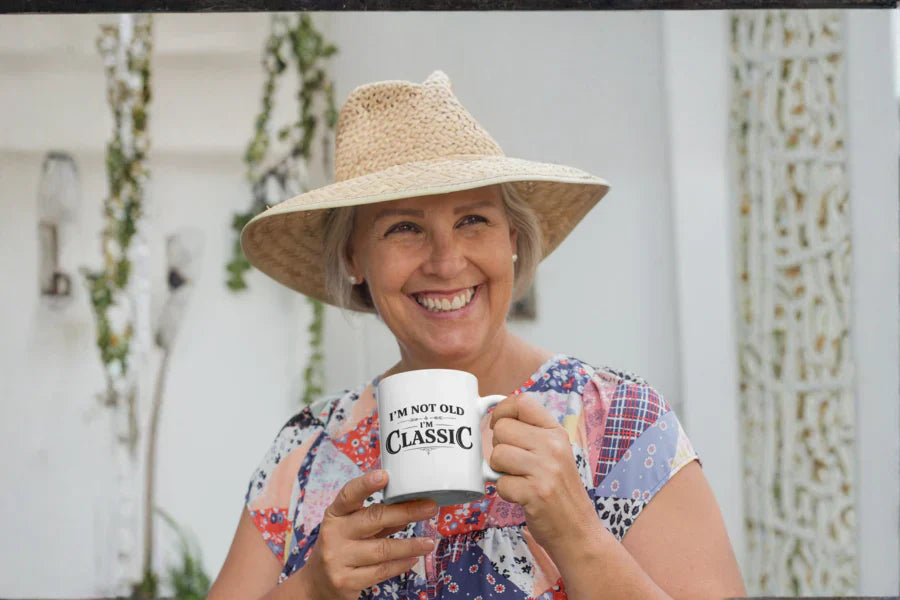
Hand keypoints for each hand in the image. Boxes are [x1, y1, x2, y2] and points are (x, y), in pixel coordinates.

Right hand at [301, 470, 438, 599]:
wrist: (318, 584)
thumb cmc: (342, 547)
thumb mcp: (352, 527)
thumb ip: (377, 517)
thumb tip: (411, 504)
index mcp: (335, 514)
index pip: (348, 495)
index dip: (365, 484)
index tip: (385, 475)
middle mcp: (333, 533)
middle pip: (373, 519)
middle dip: (406, 511)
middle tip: (430, 507)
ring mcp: (337, 558)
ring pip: (382, 549)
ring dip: (410, 545)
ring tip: (429, 542)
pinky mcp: (345, 581)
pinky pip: (380, 571)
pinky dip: (400, 565)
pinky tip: (413, 559)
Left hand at [489, 394, 598, 554]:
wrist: (578, 531)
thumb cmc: (559, 490)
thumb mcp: (555, 453)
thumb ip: (531, 435)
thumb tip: (495, 418)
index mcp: (556, 433)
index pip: (523, 402)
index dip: (502, 410)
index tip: (497, 423)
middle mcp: (553, 446)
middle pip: (503, 429)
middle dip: (499, 447)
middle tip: (513, 464)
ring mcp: (545, 469)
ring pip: (497, 455)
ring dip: (500, 471)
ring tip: (519, 479)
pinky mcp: (535, 493)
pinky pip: (500, 483)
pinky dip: (505, 492)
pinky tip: (521, 496)